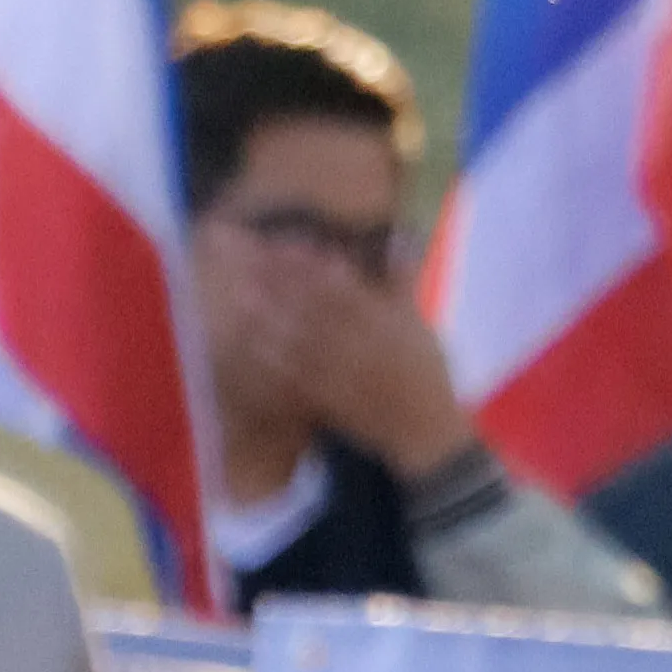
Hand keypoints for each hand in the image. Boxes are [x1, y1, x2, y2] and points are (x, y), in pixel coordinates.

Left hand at [214, 256, 481, 482]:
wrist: (429, 433)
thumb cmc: (427, 377)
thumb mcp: (423, 328)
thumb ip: (405, 285)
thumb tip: (400, 239)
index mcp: (390, 325)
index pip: (345, 287)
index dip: (313, 266)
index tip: (286, 245)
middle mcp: (368, 347)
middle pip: (318, 309)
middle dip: (283, 286)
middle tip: (250, 264)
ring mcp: (350, 376)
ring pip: (305, 342)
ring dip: (273, 320)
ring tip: (243, 299)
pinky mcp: (335, 401)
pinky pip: (300, 379)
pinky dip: (276, 363)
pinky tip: (253, 348)